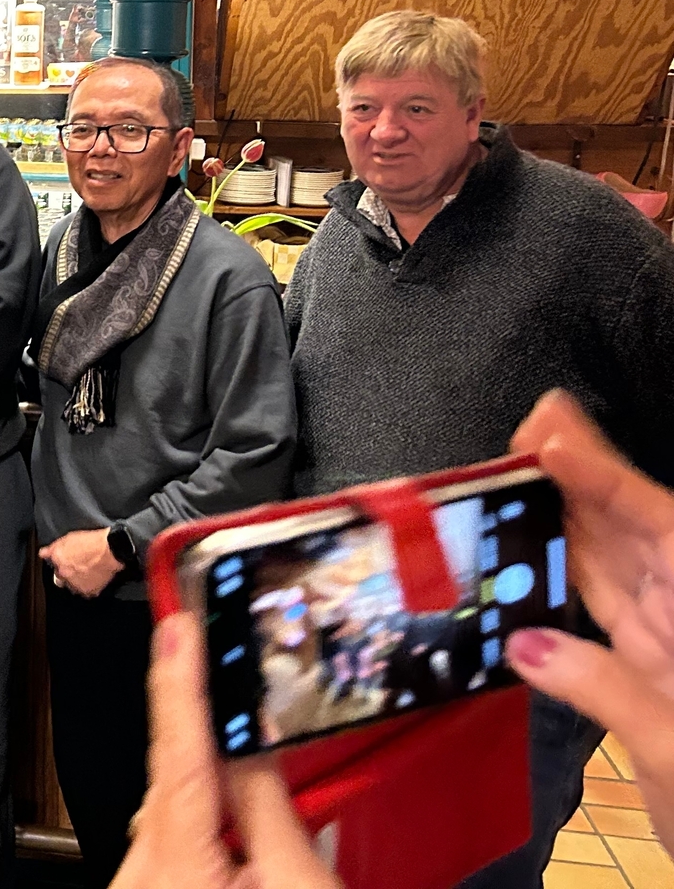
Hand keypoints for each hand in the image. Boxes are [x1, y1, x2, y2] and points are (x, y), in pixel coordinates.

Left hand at [40, 529, 122, 598]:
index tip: (68, 561)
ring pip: (72, 586)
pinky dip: (88, 586)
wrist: (112, 550)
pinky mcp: (89, 591)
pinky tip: (93, 577)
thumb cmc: (92, 541)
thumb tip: (42, 553)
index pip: (53, 566)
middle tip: (78, 567)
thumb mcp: (69, 538)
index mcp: (58, 560)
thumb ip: (53, 547)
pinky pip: (85, 591)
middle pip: (60, 578)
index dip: (60, 563)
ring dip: (76, 581)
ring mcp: (76, 584)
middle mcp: (64, 574)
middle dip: (66, 574)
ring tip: (87, 572)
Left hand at [111, 612, 341, 888]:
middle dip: (214, 748)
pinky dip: (215, 833)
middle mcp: (140, 875)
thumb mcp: (301, 883)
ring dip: (221, 800)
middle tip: (233, 682)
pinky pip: (181, 849)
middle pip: (178, 784)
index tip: (174, 623)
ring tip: (265, 809)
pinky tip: (250, 839)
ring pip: (180, 817)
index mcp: (174, 864)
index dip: (178, 680)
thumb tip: (246, 740)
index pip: (176, 750)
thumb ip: (266, 803)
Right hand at [506, 390, 673, 844]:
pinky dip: (555, 566)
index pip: (658, 526)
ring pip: (606, 553)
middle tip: (531, 422)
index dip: (604, 477)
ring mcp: (659, 636)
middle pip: (629, 524)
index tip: (552, 438)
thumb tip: (524, 644)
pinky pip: (592, 597)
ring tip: (517, 462)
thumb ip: (604, 693)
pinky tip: (520, 544)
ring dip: (561, 508)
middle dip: (578, 469)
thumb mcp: (673, 752)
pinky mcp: (637, 663)